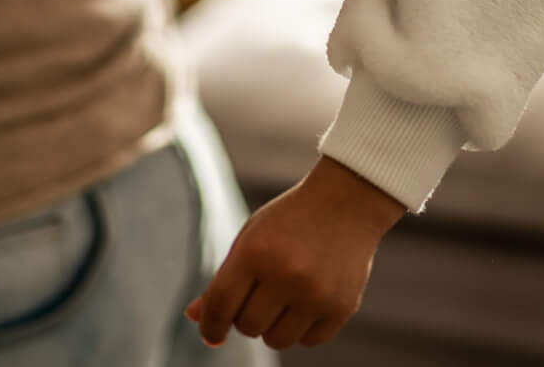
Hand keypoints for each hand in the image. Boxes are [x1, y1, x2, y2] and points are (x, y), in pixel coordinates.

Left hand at [185, 156, 404, 351]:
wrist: (347, 202)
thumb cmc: (290, 220)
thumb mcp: (251, 238)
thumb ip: (223, 280)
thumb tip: (196, 318)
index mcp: (256, 251)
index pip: (220, 305)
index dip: (211, 325)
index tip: (212, 333)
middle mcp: (286, 274)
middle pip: (248, 327)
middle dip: (247, 316)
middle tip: (261, 294)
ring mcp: (317, 294)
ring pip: (277, 340)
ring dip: (274, 326)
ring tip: (284, 297)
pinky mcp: (342, 307)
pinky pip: (308, 341)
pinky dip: (303, 328)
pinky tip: (309, 300)